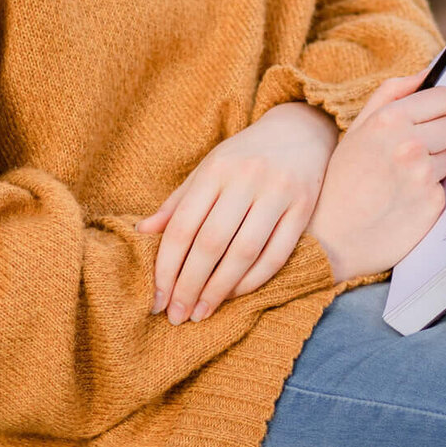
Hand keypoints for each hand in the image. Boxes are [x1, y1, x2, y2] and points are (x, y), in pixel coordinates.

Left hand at [136, 101, 338, 323]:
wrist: (300, 131)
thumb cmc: (244, 156)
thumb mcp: (207, 169)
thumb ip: (178, 202)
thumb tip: (141, 234)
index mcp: (216, 169)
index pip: (183, 226)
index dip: (166, 266)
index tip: (157, 298)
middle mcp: (247, 179)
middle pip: (211, 243)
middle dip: (190, 285)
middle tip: (177, 315)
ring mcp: (278, 193)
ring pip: (244, 252)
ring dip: (219, 289)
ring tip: (202, 311)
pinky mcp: (304, 208)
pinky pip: (276, 254)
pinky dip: (253, 280)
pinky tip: (235, 295)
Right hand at [308, 73, 445, 283]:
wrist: (331, 238)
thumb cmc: (341, 181)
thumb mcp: (355, 130)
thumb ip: (390, 95)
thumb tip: (425, 73)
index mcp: (389, 119)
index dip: (438, 109)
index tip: (427, 121)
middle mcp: (409, 144)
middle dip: (440, 136)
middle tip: (412, 153)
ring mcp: (424, 175)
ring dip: (433, 166)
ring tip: (401, 179)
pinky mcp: (433, 203)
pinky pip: (445, 187)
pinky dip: (429, 192)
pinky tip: (405, 200)